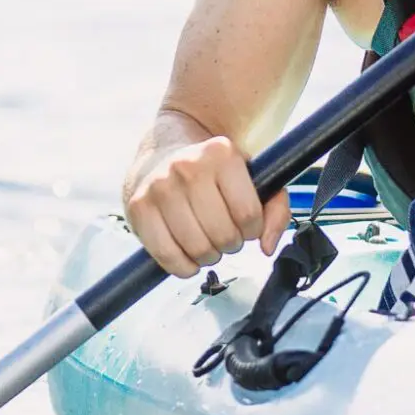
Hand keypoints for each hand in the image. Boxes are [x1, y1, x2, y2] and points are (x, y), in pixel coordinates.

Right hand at [123, 127, 288, 277]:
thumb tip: (266, 246)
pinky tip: (188, 255)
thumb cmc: (213, 169)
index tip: (244, 223)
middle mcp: (187, 166)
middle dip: (230, 242)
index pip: (249, 215)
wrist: (165, 148)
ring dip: (208, 255)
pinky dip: (183, 266)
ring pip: (198, 249)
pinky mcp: (139, 208)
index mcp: (221, 153)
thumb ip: (275, 208)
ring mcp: (159, 187)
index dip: (252, 229)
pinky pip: (167, 256)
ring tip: (206, 239)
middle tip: (223, 232)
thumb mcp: (252, 175)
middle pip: (223, 235)